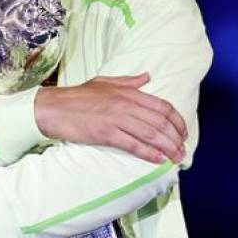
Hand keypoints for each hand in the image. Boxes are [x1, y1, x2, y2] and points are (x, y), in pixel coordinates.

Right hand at [34, 72, 187, 163]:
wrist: (54, 107)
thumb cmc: (77, 96)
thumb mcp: (104, 82)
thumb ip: (128, 81)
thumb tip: (147, 77)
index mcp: (128, 92)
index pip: (162, 106)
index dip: (177, 120)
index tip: (183, 132)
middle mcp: (126, 104)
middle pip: (160, 122)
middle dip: (176, 138)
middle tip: (183, 150)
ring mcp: (116, 119)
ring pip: (151, 134)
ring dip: (168, 148)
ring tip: (176, 157)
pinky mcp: (106, 133)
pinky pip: (134, 145)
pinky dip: (149, 153)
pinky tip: (159, 160)